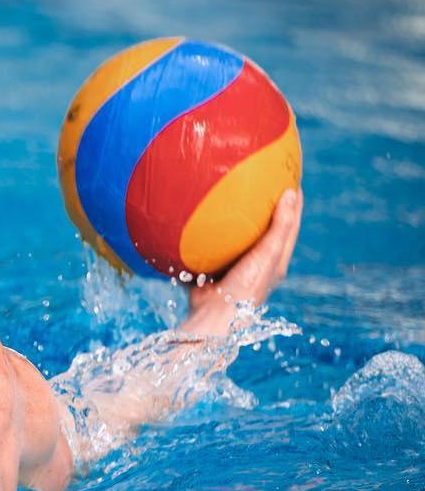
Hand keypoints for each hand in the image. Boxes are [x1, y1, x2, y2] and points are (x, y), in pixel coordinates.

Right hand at [183, 188, 301, 335]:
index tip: (290, 175)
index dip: (293, 200)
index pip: (289, 223)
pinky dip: (209, 231)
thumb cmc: (246, 286)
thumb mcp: (268, 254)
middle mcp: (257, 262)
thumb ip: (280, 226)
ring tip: (229, 193)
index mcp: (276, 259)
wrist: (214, 315)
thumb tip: (290, 192)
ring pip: (238, 236)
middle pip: (266, 227)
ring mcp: (234, 266)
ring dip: (235, 217)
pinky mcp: (213, 269)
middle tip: (260, 179)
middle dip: (265, 204)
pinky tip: (198, 218)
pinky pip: (211, 245)